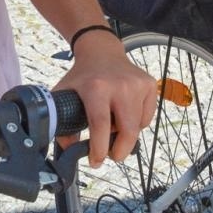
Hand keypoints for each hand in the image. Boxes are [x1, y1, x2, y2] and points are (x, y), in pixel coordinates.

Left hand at [55, 30, 157, 165]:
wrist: (102, 51)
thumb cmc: (83, 76)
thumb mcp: (64, 95)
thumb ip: (62, 124)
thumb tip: (70, 151)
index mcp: (96, 87)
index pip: (101, 125)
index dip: (99, 149)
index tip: (95, 161)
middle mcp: (120, 85)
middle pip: (127, 130)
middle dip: (119, 151)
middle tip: (111, 155)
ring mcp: (138, 84)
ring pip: (138, 127)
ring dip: (126, 137)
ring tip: (114, 131)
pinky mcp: (149, 85)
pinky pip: (147, 118)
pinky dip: (137, 124)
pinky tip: (125, 116)